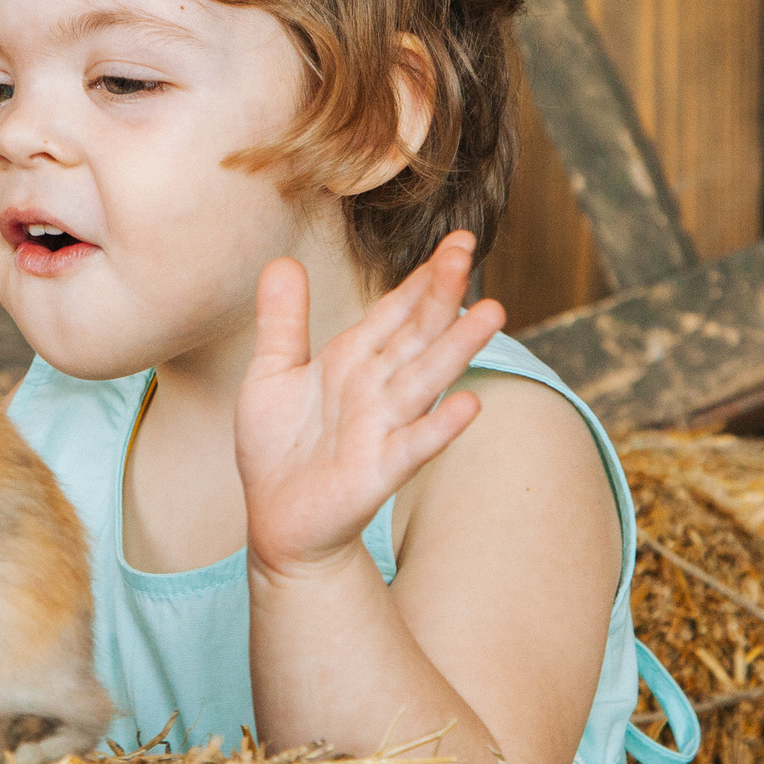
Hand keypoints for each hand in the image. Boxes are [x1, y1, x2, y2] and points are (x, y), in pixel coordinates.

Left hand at [235, 233, 504, 581]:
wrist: (276, 520)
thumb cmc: (279, 448)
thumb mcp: (271, 373)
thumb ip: (282, 320)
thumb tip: (282, 259)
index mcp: (353, 359)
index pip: (397, 311)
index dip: (423, 278)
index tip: (457, 242)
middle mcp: (376, 388)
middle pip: (416, 335)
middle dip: (441, 295)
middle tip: (468, 252)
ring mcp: (382, 429)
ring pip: (424, 380)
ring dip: (456, 349)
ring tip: (491, 313)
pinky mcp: (377, 473)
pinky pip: (412, 446)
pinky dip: (441, 427)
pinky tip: (471, 404)